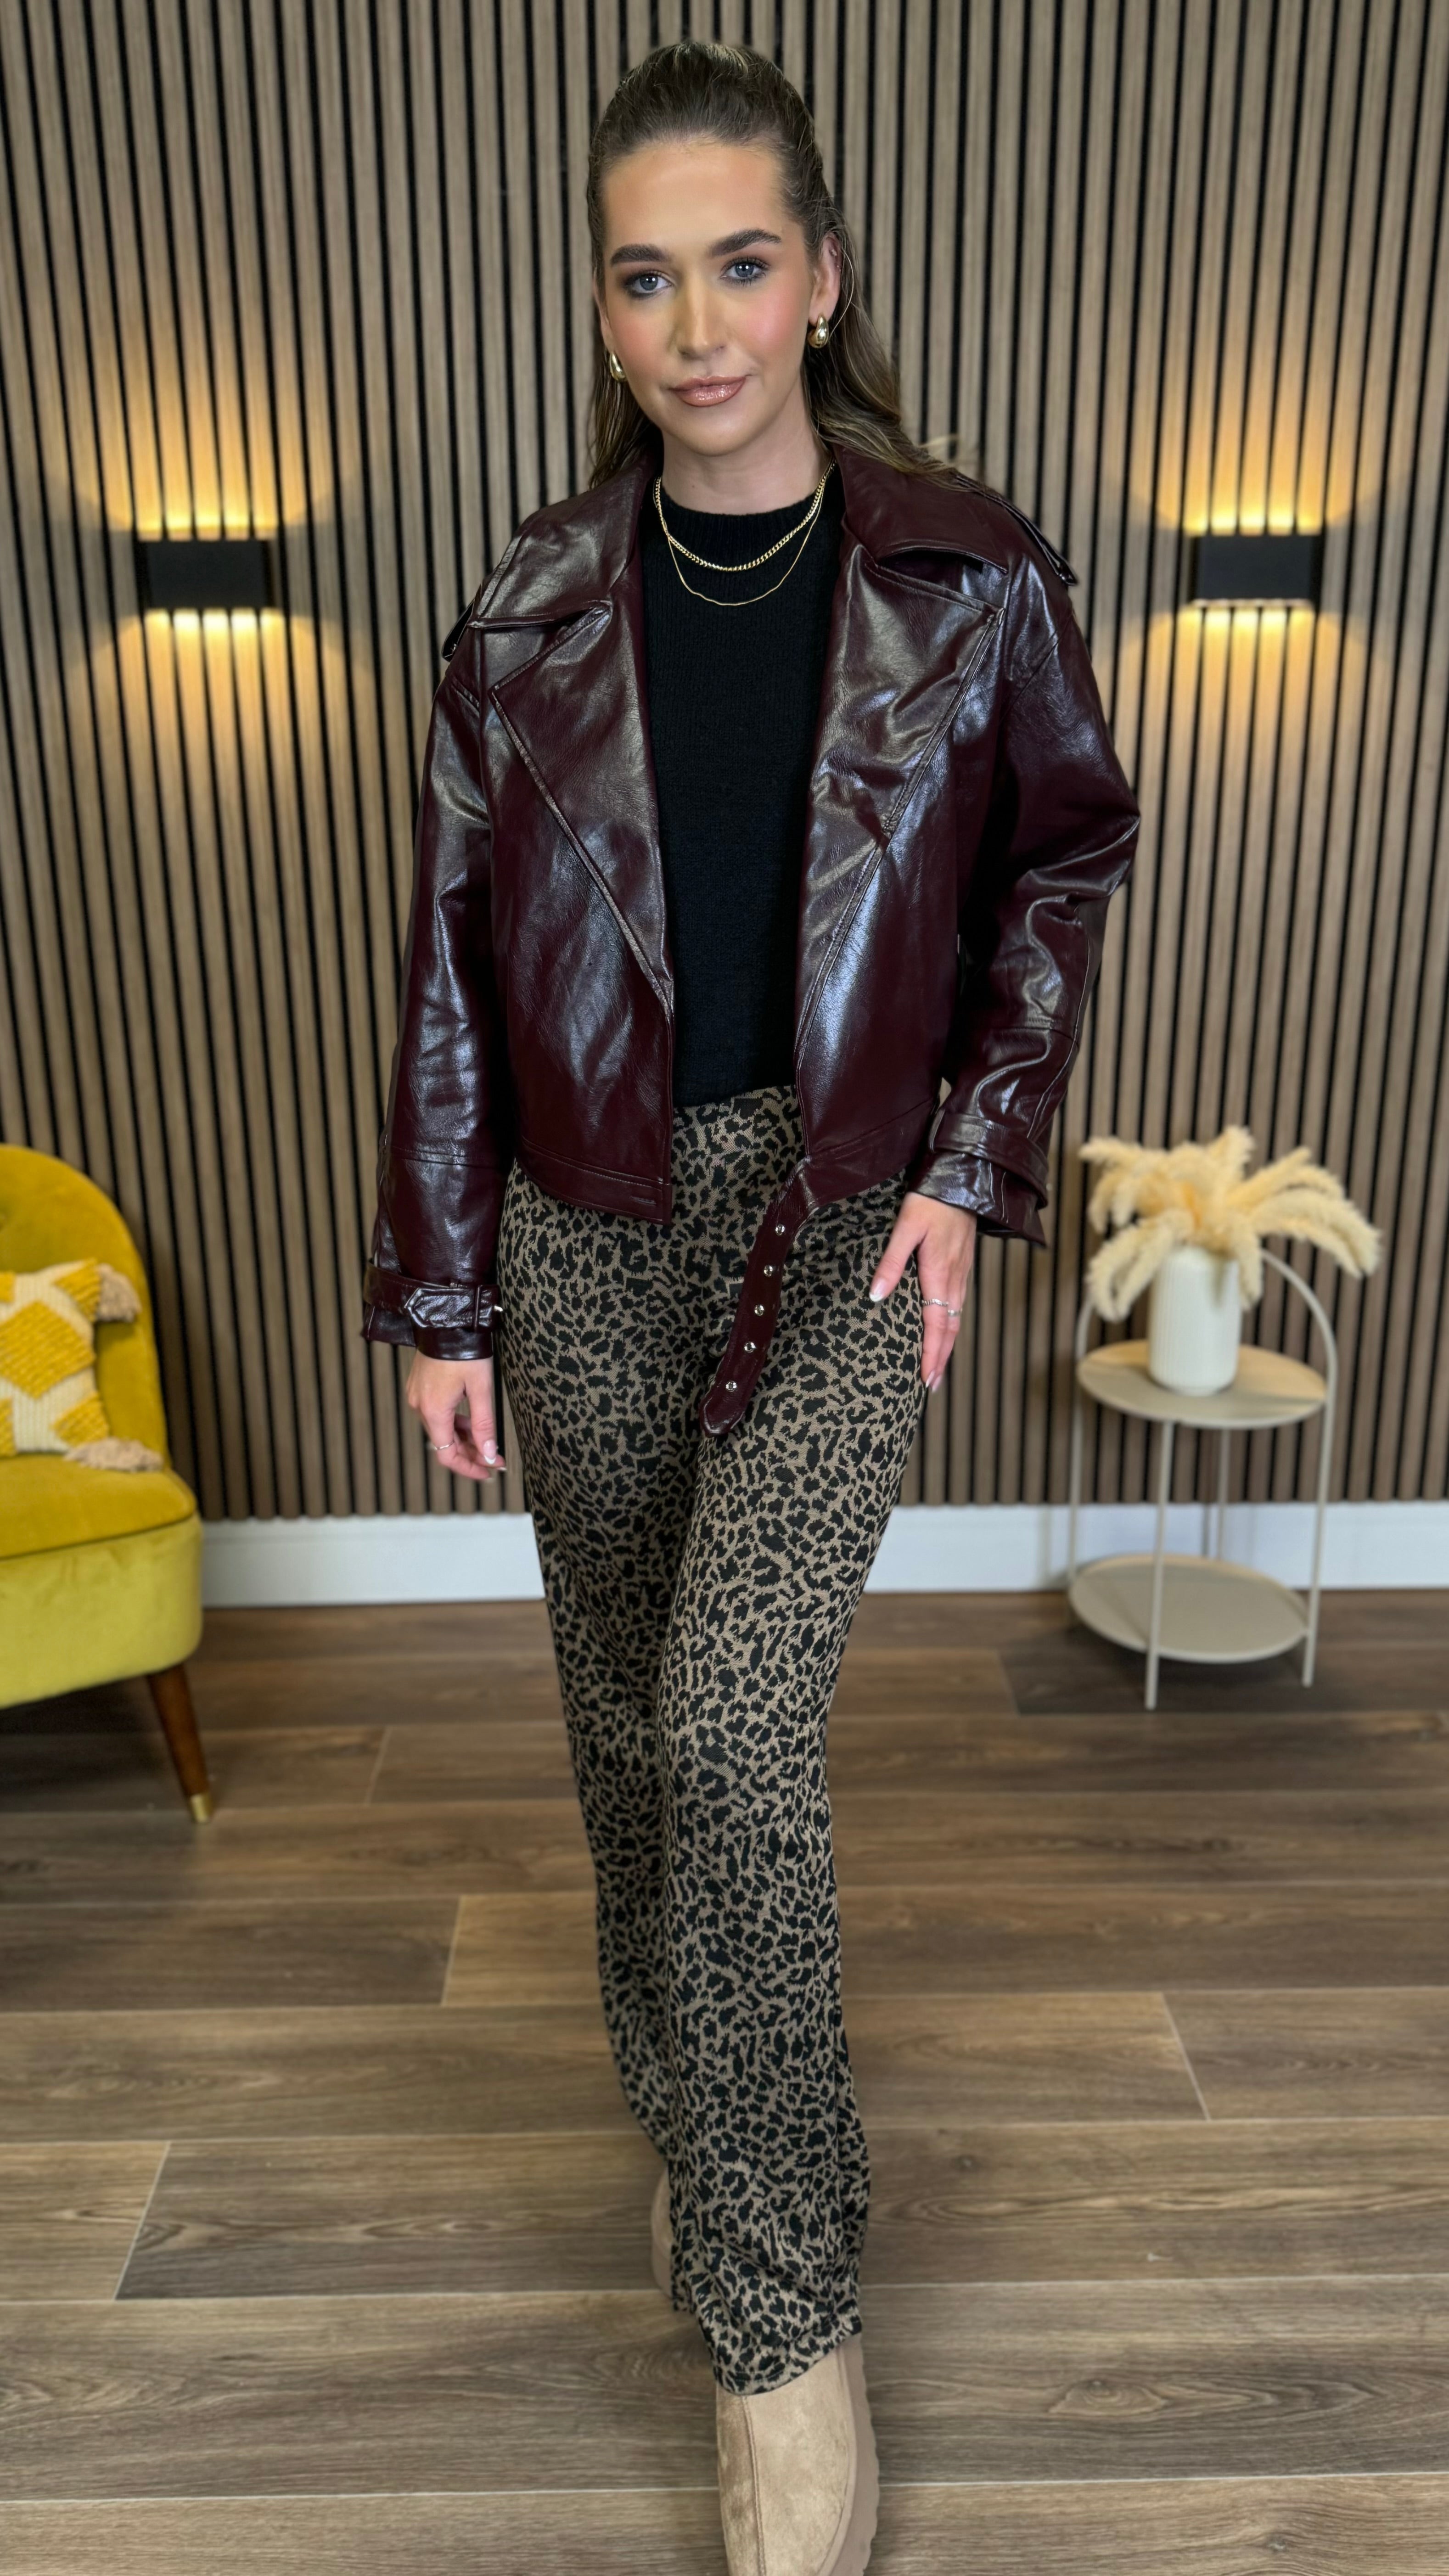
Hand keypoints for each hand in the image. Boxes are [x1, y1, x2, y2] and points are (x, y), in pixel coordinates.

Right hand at [405, 1351, 505, 1481]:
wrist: (446, 1320)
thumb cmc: (465, 1350)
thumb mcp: (481, 1389)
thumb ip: (484, 1424)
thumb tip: (488, 1454)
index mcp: (433, 1410)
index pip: (447, 1455)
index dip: (468, 1468)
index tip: (488, 1472)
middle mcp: (420, 1406)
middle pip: (444, 1444)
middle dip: (471, 1453)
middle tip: (495, 1457)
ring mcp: (417, 1396)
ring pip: (441, 1429)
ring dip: (463, 1438)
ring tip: (487, 1441)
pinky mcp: (419, 1387)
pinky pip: (436, 1414)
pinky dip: (453, 1423)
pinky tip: (470, 1423)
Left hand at [870, 1190, 977, 1391]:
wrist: (963, 1178)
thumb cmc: (931, 1201)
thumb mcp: (905, 1229)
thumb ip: (890, 1263)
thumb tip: (875, 1296)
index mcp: (939, 1274)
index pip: (936, 1326)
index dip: (932, 1355)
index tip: (927, 1380)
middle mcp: (954, 1279)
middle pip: (949, 1328)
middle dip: (941, 1358)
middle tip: (932, 1385)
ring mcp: (961, 1272)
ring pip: (956, 1317)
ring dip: (947, 1344)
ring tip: (938, 1366)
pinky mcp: (963, 1264)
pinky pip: (958, 1303)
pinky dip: (952, 1323)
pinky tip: (945, 1327)